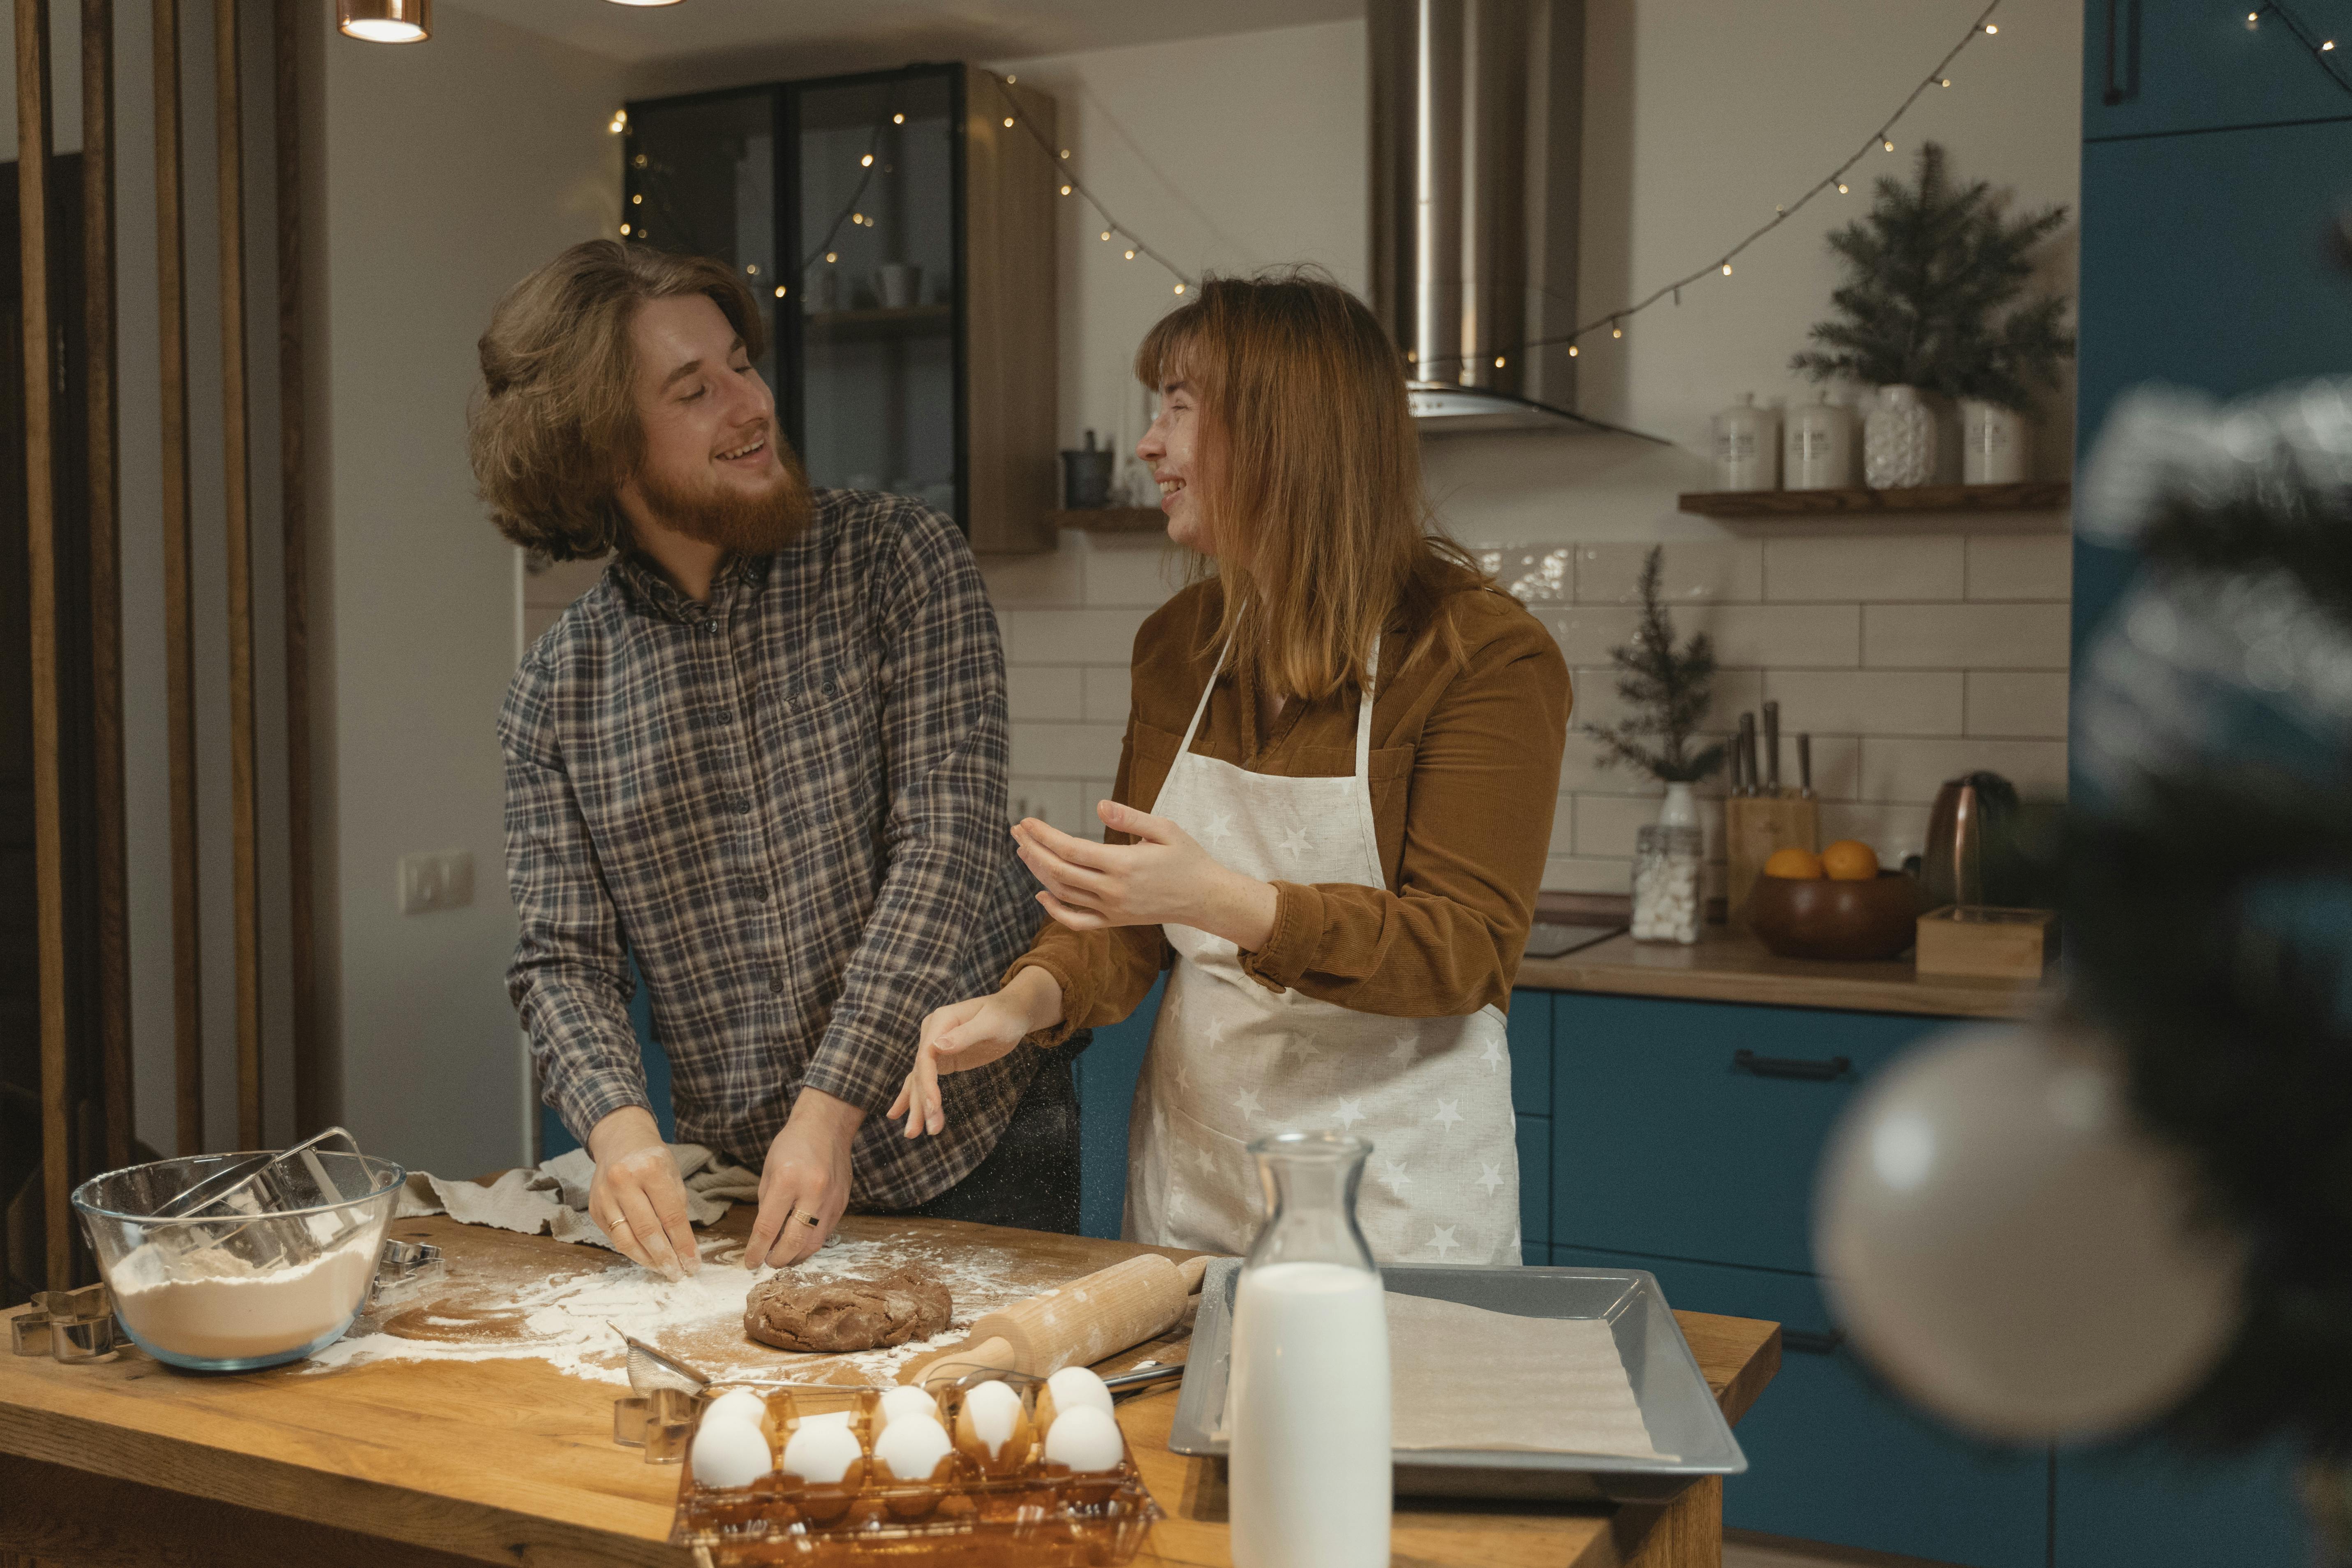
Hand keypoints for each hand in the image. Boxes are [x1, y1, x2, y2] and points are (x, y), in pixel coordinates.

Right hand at [586, 1106, 698, 1280]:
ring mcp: (604, 1196)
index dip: (683, 1244)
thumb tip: (683, 1248)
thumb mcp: (673, 1175)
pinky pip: (614, 1237)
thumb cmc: (653, 1160)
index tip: (693, 1264)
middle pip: (646, 1230)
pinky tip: (645, 1256)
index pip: (671, 1216)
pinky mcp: (594, 1209)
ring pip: (625, 1239)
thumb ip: (676, 1208)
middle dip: (664, 1257)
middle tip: (677, 1274)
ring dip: (646, 1260)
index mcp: (650, 1170)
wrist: (620, 1142)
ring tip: (662, 1270)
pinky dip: (632, 1250)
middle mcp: (623, 1182)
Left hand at [744, 1087, 861, 1269]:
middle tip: (767, 1262)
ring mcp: (832, 1200)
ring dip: (796, 1256)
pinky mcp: (843, 1204)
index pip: (768, 1227)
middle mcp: (813, 1192)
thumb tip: (765, 1239)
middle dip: (777, 1259)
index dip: (756, 1250)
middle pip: (794, 1242)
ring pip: (814, 1244)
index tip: (749, 1263)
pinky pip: (825, 1233)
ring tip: (783, 1256)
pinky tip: (799, 1240)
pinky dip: (810, 1242)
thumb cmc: (792, 1145)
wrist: (827, 1127)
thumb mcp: (768, 1172)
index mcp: (787, 1180)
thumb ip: (767, 1206)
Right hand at [888, 967, 1063, 1139]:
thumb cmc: (1005, 1015)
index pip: (926, 1056)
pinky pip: (924, 1079)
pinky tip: (898, 1113)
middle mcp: (932, 1033)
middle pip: (920, 1072)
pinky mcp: (942, 1059)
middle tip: (918, 1133)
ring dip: (916, 1106)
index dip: (927, 1083)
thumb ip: (966, 1034)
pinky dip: (914, 1097)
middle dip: (921, 1103)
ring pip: (919, 1080)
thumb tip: (938, 1047)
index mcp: (941, 1021)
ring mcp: (935, 1047)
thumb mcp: (991, 1023)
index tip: (934, 1107)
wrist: (1013, 1012)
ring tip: (911, 1134)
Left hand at [1013, 802, 1277, 948]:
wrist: (1205, 898)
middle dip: (1033, 850)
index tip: (1027, 822)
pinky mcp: (1115, 922)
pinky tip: (1041, 893)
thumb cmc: (1187, 858)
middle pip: (1060, 872)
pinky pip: (1077, 921)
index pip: (1071, 850)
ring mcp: (1112, 910)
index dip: (1044, 836)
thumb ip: (1130, 818)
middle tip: (1017, 832)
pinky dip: (1055, 910)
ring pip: (1064, 894)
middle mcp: (1114, 891)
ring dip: (1039, 872)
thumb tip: (1099, 805)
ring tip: (1024, 852)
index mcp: (1124, 865)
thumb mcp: (1165, 828)